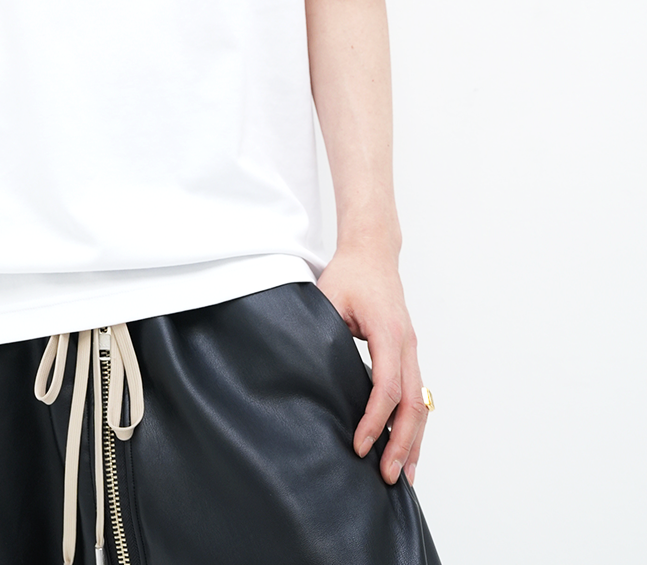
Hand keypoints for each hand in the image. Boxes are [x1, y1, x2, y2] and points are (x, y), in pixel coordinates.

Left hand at [316, 247, 429, 487]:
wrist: (372, 253)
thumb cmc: (349, 274)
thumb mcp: (328, 297)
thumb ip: (323, 332)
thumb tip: (309, 372)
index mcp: (387, 331)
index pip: (387, 385)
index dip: (375, 420)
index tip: (360, 446)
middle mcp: (407, 343)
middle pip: (413, 403)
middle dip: (402, 443)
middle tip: (389, 477)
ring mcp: (412, 349)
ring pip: (422, 404)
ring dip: (414, 441)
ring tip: (405, 477)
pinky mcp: (409, 355)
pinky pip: (417, 395)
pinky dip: (414, 425)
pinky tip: (407, 448)